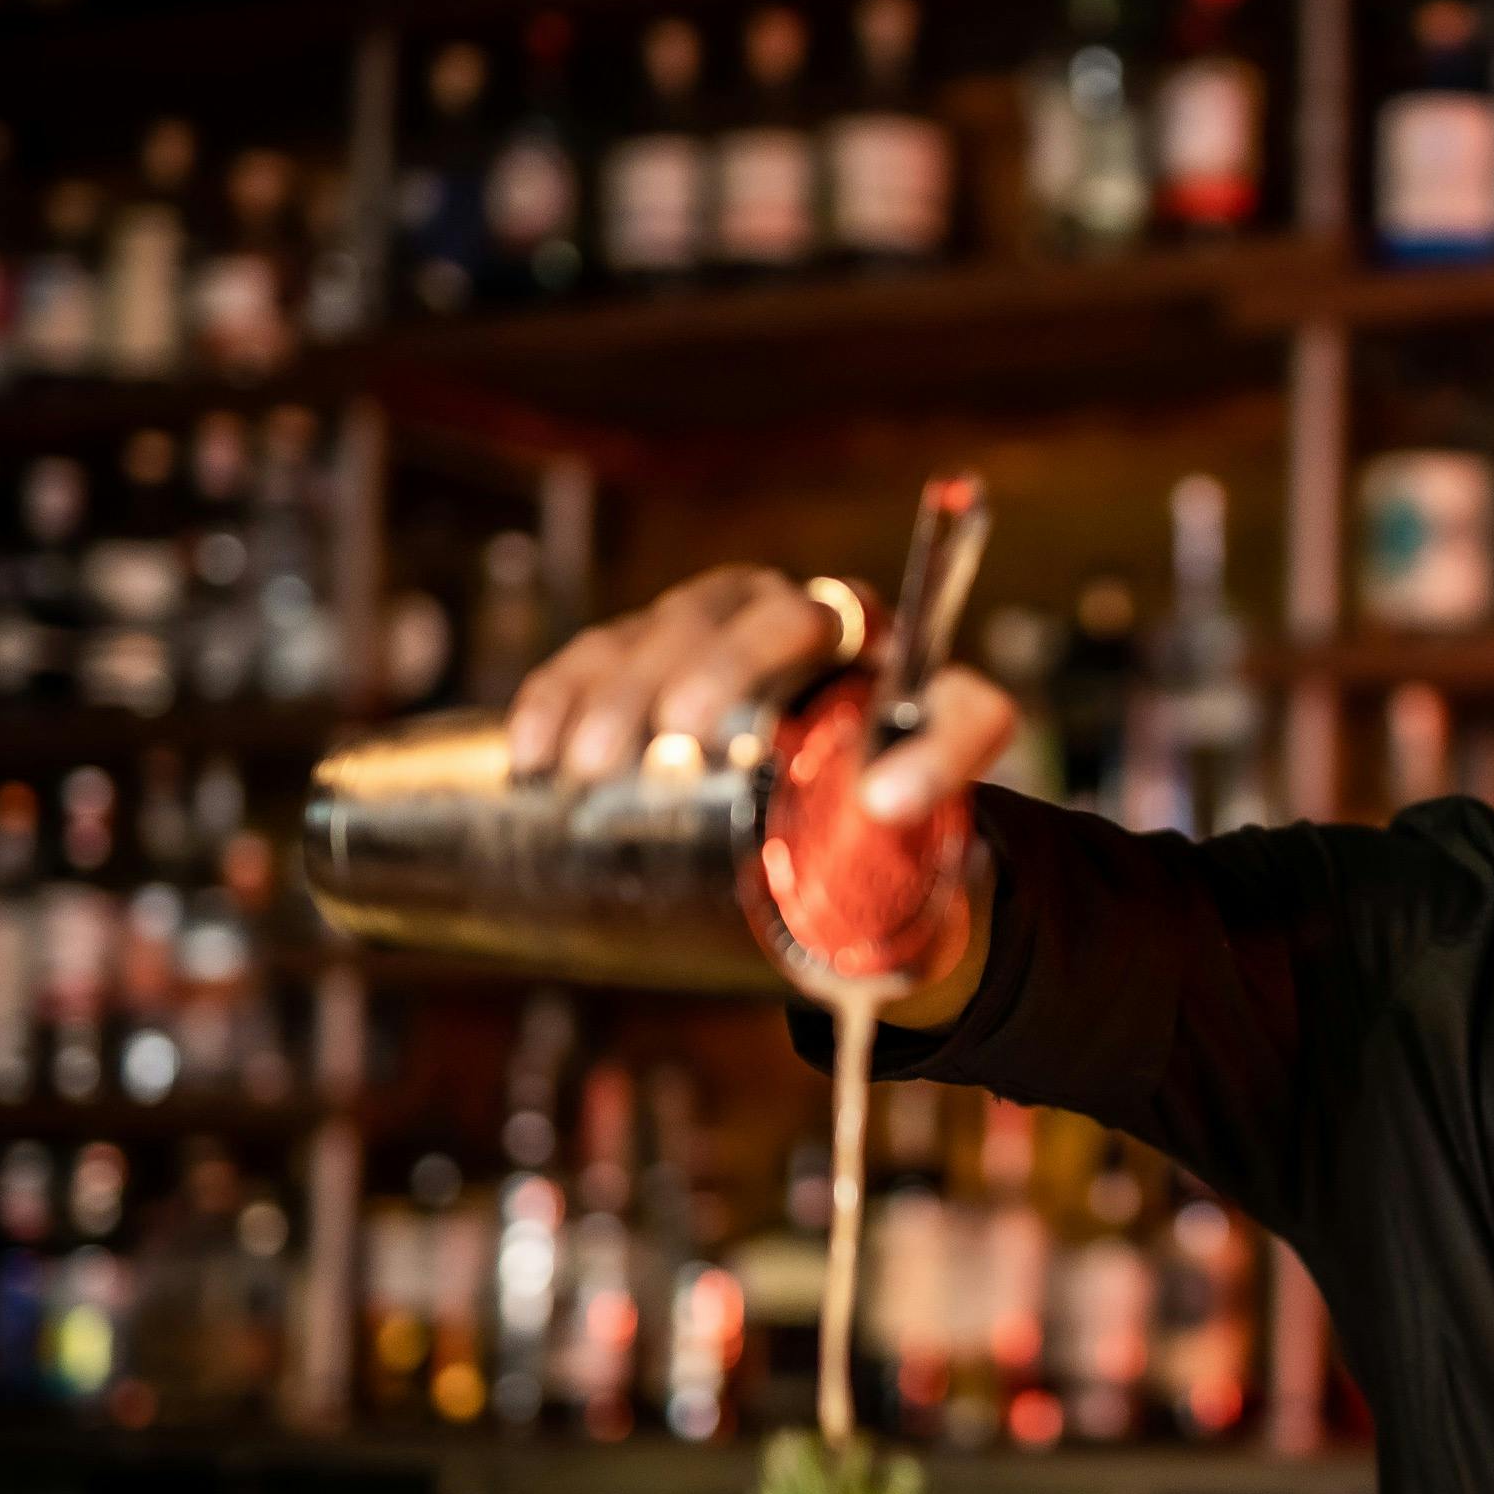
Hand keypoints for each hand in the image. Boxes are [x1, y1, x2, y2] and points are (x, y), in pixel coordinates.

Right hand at [501, 564, 1019, 819]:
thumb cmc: (855, 814)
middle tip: (681, 738)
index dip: (935, 749)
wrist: (791, 786)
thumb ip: (913, 866)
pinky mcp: (648, 642)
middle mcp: (824, 629)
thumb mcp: (899, 845)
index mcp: (915, 689)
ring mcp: (729, 622)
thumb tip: (893, 874)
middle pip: (782, 619)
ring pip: (682, 620)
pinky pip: (602, 648)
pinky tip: (537, 756)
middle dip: (724, 667)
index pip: (956, 708)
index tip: (884, 806)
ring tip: (594, 765)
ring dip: (629, 683)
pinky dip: (564, 694)